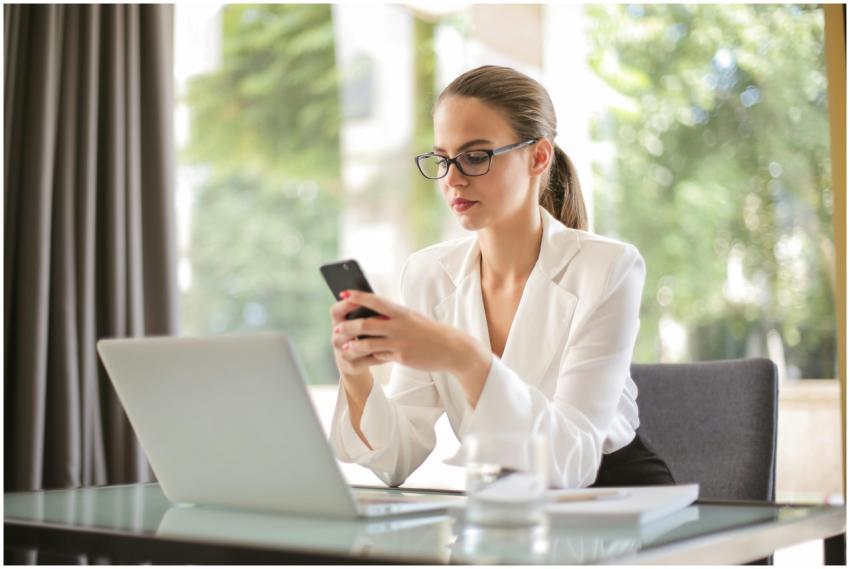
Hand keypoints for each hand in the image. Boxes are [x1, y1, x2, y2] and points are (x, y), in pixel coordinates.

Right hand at [329, 292, 385, 376]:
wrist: (355, 363)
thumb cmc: (361, 336)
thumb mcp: (357, 322)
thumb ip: (363, 312)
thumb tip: (377, 299)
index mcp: (337, 323)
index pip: (335, 311)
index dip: (345, 304)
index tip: (360, 298)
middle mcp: (336, 338)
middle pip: (344, 328)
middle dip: (362, 323)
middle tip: (381, 318)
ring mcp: (342, 353)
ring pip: (356, 346)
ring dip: (373, 340)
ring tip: (388, 335)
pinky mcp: (352, 365)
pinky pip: (368, 359)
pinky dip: (381, 354)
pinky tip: (392, 350)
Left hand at [333, 289, 474, 373]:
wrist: (451, 348)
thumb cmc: (428, 331)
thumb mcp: (411, 318)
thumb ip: (392, 318)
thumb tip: (371, 318)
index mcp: (401, 311)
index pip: (375, 301)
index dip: (358, 296)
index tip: (343, 293)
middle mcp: (399, 325)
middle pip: (366, 324)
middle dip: (348, 326)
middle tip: (337, 328)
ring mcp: (399, 341)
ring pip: (368, 343)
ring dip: (353, 345)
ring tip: (344, 346)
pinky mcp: (401, 356)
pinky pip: (379, 356)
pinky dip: (369, 355)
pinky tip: (362, 356)